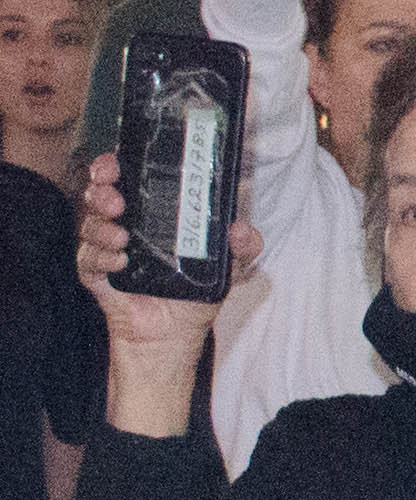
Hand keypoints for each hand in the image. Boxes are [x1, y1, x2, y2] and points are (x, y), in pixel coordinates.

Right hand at [79, 152, 258, 433]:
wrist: (174, 336)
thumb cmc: (195, 295)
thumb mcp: (228, 268)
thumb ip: (242, 246)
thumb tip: (242, 229)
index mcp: (151, 216)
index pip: (126, 180)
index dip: (113, 167)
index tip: (115, 162)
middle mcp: (124, 226)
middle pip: (99, 195)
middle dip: (101, 190)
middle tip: (116, 199)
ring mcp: (107, 250)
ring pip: (90, 225)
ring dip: (102, 227)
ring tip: (122, 236)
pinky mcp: (97, 277)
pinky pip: (88, 261)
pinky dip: (101, 258)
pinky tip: (119, 261)